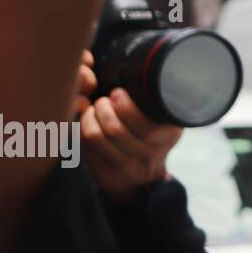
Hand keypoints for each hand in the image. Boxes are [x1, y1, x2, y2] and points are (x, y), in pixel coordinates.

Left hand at [74, 51, 183, 203]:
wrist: (144, 181)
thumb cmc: (151, 138)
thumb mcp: (164, 120)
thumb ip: (155, 101)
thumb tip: (138, 71)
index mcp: (168, 134)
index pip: (144, 123)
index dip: (125, 105)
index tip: (118, 93)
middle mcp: (150, 154)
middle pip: (115, 128)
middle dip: (102, 108)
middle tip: (102, 100)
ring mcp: (128, 167)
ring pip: (96, 136)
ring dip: (89, 117)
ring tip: (93, 109)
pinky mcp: (107, 175)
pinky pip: (86, 148)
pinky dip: (83, 130)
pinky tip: (88, 123)